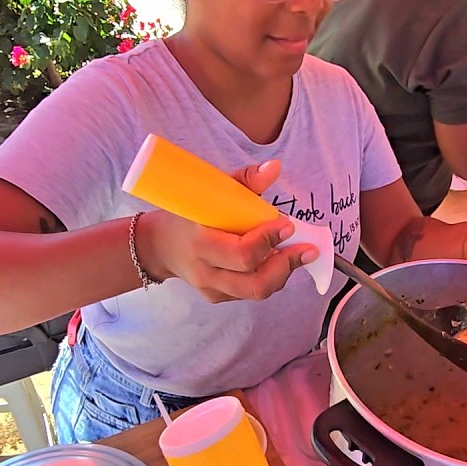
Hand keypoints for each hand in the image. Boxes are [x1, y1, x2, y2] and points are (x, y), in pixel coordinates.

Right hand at [139, 160, 317, 302]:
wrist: (159, 245)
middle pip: (255, 283)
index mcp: (201, 244)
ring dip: (283, 273)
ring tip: (297, 254)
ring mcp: (212, 289)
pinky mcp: (218, 297)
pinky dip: (269, 277)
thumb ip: (244, 181)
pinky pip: (250, 293)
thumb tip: (275, 167)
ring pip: (257, 292)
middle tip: (307, 250)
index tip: (289, 225)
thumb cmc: (187, 214)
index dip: (269, 240)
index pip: (243, 254)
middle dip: (287, 266)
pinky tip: (277, 261)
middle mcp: (206, 272)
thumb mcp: (208, 192)